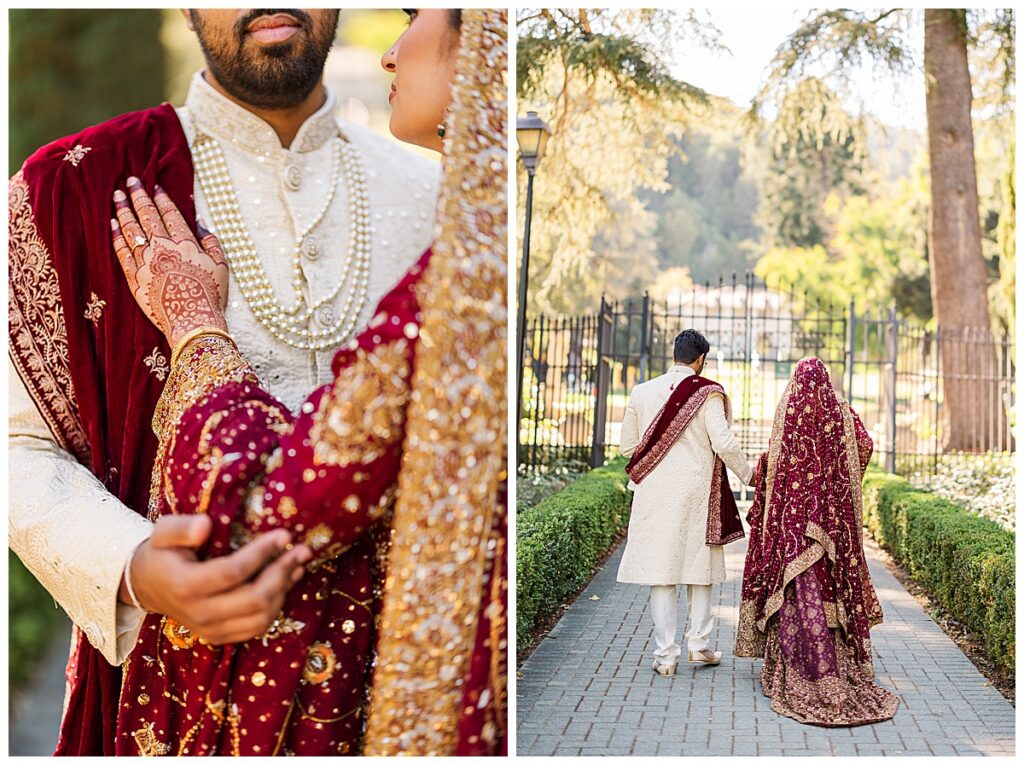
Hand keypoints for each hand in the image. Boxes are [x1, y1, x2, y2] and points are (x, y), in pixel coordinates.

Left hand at [111, 177, 228, 346]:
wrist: (193, 323)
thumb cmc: (211, 295)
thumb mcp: (221, 266)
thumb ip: (211, 241)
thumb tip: (200, 223)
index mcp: (185, 243)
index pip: (169, 214)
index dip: (161, 198)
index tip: (154, 186)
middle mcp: (162, 248)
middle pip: (146, 216)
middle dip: (137, 196)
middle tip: (129, 181)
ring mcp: (146, 262)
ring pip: (130, 230)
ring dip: (123, 211)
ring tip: (116, 197)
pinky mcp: (134, 278)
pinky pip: (121, 252)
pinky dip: (116, 237)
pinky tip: (112, 225)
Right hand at [121, 515, 312, 644]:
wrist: (147, 586)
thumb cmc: (161, 553)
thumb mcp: (162, 532)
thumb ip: (182, 527)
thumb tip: (206, 525)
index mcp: (185, 585)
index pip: (233, 572)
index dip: (262, 553)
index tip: (284, 534)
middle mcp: (199, 613)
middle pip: (253, 599)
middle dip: (282, 572)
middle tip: (301, 549)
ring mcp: (210, 629)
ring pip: (260, 618)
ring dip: (285, 590)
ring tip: (298, 563)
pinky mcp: (219, 636)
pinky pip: (256, 628)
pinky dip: (276, 606)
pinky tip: (286, 582)